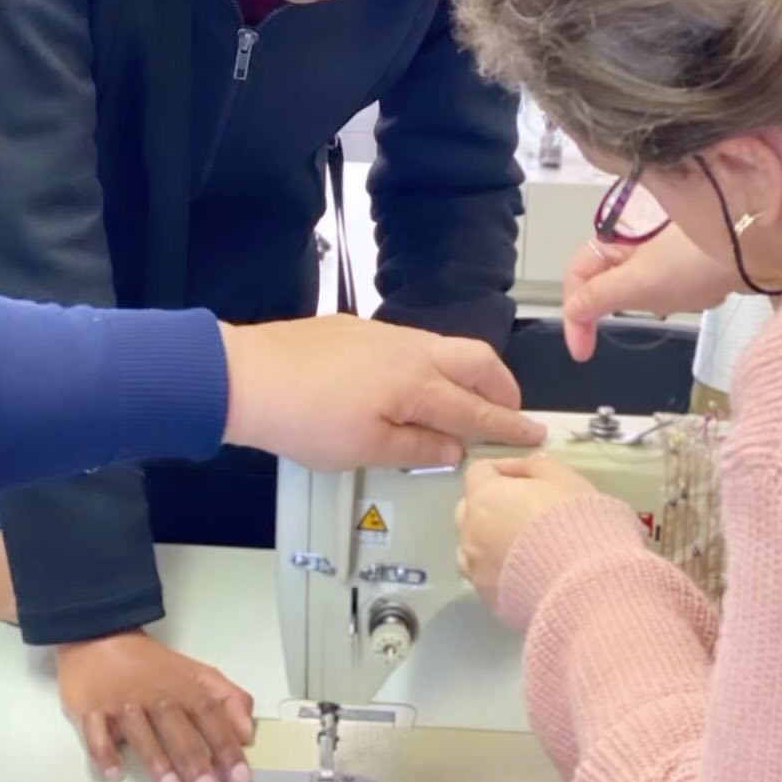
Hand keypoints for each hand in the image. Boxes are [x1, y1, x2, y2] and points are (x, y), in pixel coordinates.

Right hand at [57, 631, 253, 781]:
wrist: (99, 637)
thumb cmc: (150, 666)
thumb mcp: (197, 674)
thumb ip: (227, 700)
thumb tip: (247, 731)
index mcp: (182, 687)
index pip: (210, 715)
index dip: (226, 745)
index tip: (238, 775)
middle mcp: (154, 696)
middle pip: (177, 726)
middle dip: (194, 759)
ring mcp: (121, 703)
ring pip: (140, 732)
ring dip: (157, 760)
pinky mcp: (90, 710)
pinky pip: (95, 732)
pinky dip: (104, 752)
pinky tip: (115, 772)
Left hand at [220, 315, 544, 470]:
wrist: (248, 376)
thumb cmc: (301, 416)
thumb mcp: (365, 450)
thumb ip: (417, 446)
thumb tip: (452, 447)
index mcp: (417, 384)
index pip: (477, 409)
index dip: (509, 425)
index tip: (533, 433)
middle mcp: (409, 350)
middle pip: (476, 362)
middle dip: (502, 387)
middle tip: (510, 412)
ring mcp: (384, 335)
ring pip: (446, 348)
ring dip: (469, 373)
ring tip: (468, 400)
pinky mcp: (359, 331)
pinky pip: (414, 343)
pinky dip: (433, 364)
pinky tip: (417, 384)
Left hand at [456, 454, 598, 607]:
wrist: (584, 584)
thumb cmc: (574, 522)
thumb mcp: (565, 478)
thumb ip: (539, 466)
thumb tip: (528, 466)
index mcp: (484, 497)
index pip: (480, 471)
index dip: (504, 468)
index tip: (529, 475)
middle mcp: (470, 533)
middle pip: (470, 509)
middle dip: (492, 503)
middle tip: (525, 507)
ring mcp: (477, 569)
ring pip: (473, 546)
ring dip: (490, 539)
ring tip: (523, 545)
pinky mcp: (489, 599)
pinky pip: (487, 576)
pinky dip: (500, 569)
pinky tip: (527, 571)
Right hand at [563, 225, 732, 361]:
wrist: (752, 248)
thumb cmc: (688, 265)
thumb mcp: (635, 286)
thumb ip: (596, 298)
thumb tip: (571, 311)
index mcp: (611, 236)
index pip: (576, 278)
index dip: (574, 316)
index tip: (582, 353)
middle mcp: (630, 236)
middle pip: (604, 280)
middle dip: (616, 306)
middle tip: (629, 324)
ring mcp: (659, 246)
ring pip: (634, 285)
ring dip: (649, 301)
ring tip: (678, 299)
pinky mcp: (685, 255)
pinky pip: (665, 283)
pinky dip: (675, 296)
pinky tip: (698, 293)